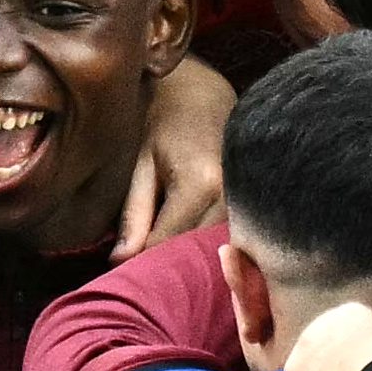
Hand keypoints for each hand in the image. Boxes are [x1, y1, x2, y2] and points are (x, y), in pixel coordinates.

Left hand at [114, 55, 234, 261]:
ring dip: (189, 260)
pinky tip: (187, 251)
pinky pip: (226, 237)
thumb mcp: (140, 163)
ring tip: (163, 264)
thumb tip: (120, 263)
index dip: (144, 266)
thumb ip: (133, 214)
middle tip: (140, 280)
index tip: (124, 280)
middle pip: (194, 253)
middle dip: (167, 268)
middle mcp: (230, 195)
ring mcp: (246, 199)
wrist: (203, 90)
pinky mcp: (251, 201)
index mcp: (199, 183)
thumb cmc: (163, 120)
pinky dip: (205, 249)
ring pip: (213, 249)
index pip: (167, 244)